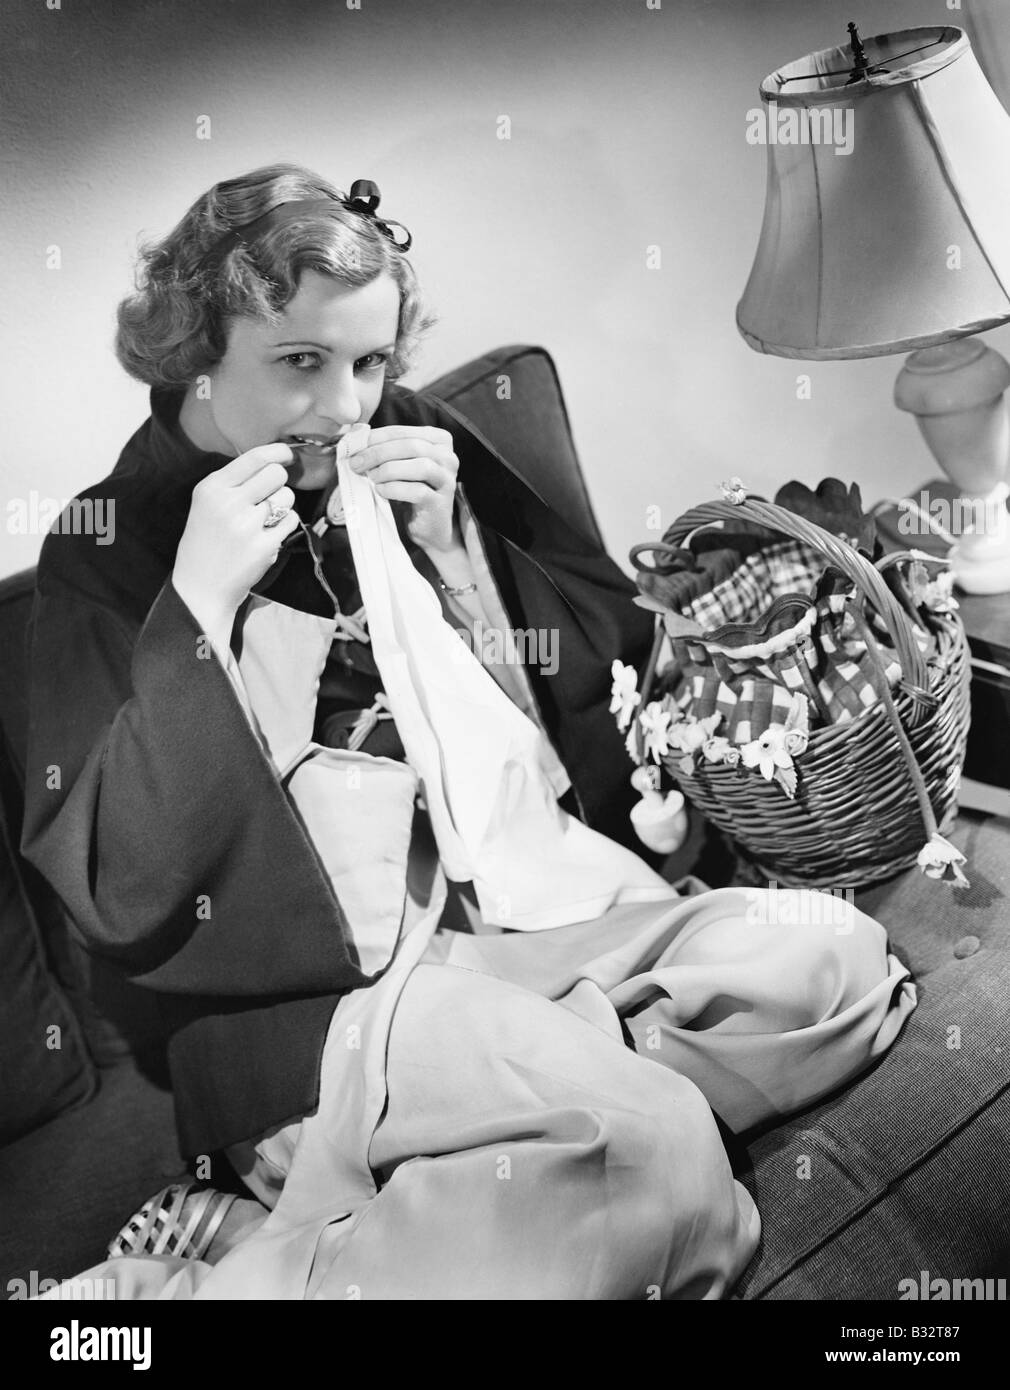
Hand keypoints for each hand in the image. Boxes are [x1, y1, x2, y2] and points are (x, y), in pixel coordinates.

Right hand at [171, 444, 298, 645]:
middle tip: (269, 498)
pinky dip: (284, 527)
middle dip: (279, 483)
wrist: (200, 588)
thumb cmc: (206, 543)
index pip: (254, 458)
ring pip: (286, 497)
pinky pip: (291, 521)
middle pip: (276, 474)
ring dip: (282, 506)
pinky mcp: (263, 546)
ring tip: (263, 522)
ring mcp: (246, 525)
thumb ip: (234, 483)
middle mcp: (228, 503)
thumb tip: (274, 460)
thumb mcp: (207, 504)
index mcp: (211, 488)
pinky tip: (266, 537)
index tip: (288, 455)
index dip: (277, 453)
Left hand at [350, 425, 459, 554]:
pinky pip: (417, 491)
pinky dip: (394, 489)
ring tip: (371, 478)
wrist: (428, 525)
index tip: (355, 447)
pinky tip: (381, 491)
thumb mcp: (400, 463)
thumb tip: (355, 433)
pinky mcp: (440, 502)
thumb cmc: (410, 489)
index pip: (403, 431)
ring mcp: (447, 480)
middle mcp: (448, 457)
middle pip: (411, 446)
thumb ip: (385, 447)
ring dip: (388, 470)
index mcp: (439, 440)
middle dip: (378, 453)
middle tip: (356, 463)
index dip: (377, 437)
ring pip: (419, 466)